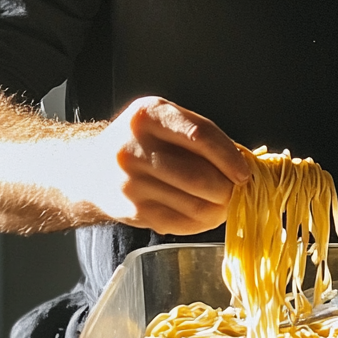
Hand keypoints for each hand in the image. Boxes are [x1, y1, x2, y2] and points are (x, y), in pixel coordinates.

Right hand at [79, 96, 249, 235]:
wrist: (92, 167)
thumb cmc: (139, 139)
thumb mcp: (162, 118)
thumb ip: (198, 133)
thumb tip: (241, 161)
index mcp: (148, 115)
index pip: (199, 135)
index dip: (228, 155)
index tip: (245, 170)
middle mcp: (135, 149)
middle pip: (197, 174)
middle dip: (227, 187)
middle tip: (239, 190)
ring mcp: (131, 184)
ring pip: (192, 203)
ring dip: (219, 208)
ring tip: (227, 203)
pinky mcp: (133, 212)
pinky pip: (180, 223)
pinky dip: (202, 222)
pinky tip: (208, 214)